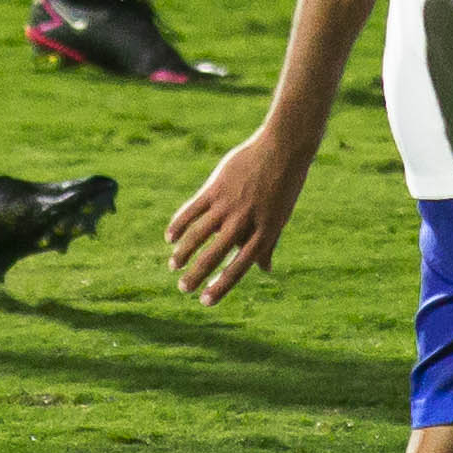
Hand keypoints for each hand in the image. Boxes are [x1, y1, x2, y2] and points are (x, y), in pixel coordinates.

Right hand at [165, 128, 312, 306]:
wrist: (281, 150)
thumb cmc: (283, 186)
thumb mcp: (280, 218)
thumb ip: (268, 243)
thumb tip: (265, 270)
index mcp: (264, 232)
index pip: (238, 267)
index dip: (221, 286)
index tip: (205, 302)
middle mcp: (244, 221)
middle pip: (215, 254)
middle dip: (197, 274)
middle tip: (183, 289)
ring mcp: (228, 203)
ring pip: (199, 233)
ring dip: (183, 251)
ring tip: (173, 265)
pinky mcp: (215, 187)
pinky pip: (192, 209)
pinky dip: (179, 223)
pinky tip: (168, 236)